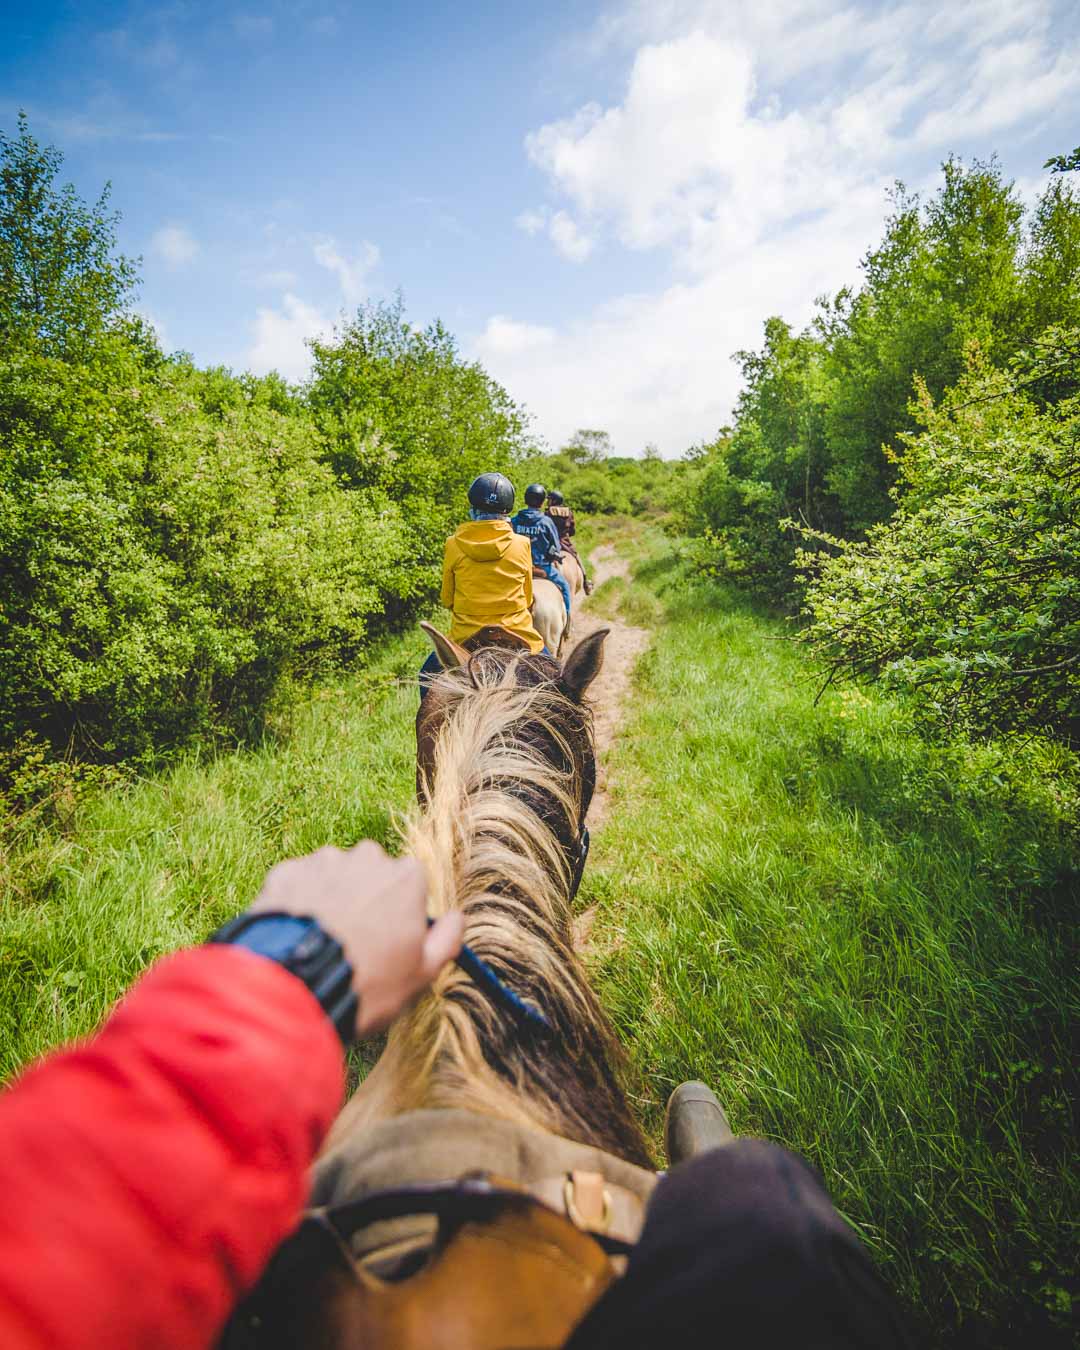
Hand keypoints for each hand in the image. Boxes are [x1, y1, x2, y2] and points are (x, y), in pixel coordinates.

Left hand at [249, 842, 463, 1036]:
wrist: (295, 987)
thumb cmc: (366, 982)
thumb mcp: (421, 973)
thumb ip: (446, 939)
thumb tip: (457, 918)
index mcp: (406, 876)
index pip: (410, 884)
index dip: (400, 912)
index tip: (389, 939)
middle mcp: (367, 857)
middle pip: (371, 873)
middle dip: (364, 898)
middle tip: (352, 941)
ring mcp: (323, 862)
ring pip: (332, 876)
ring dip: (329, 899)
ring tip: (320, 942)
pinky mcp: (286, 872)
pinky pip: (297, 884)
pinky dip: (297, 903)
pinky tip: (295, 936)